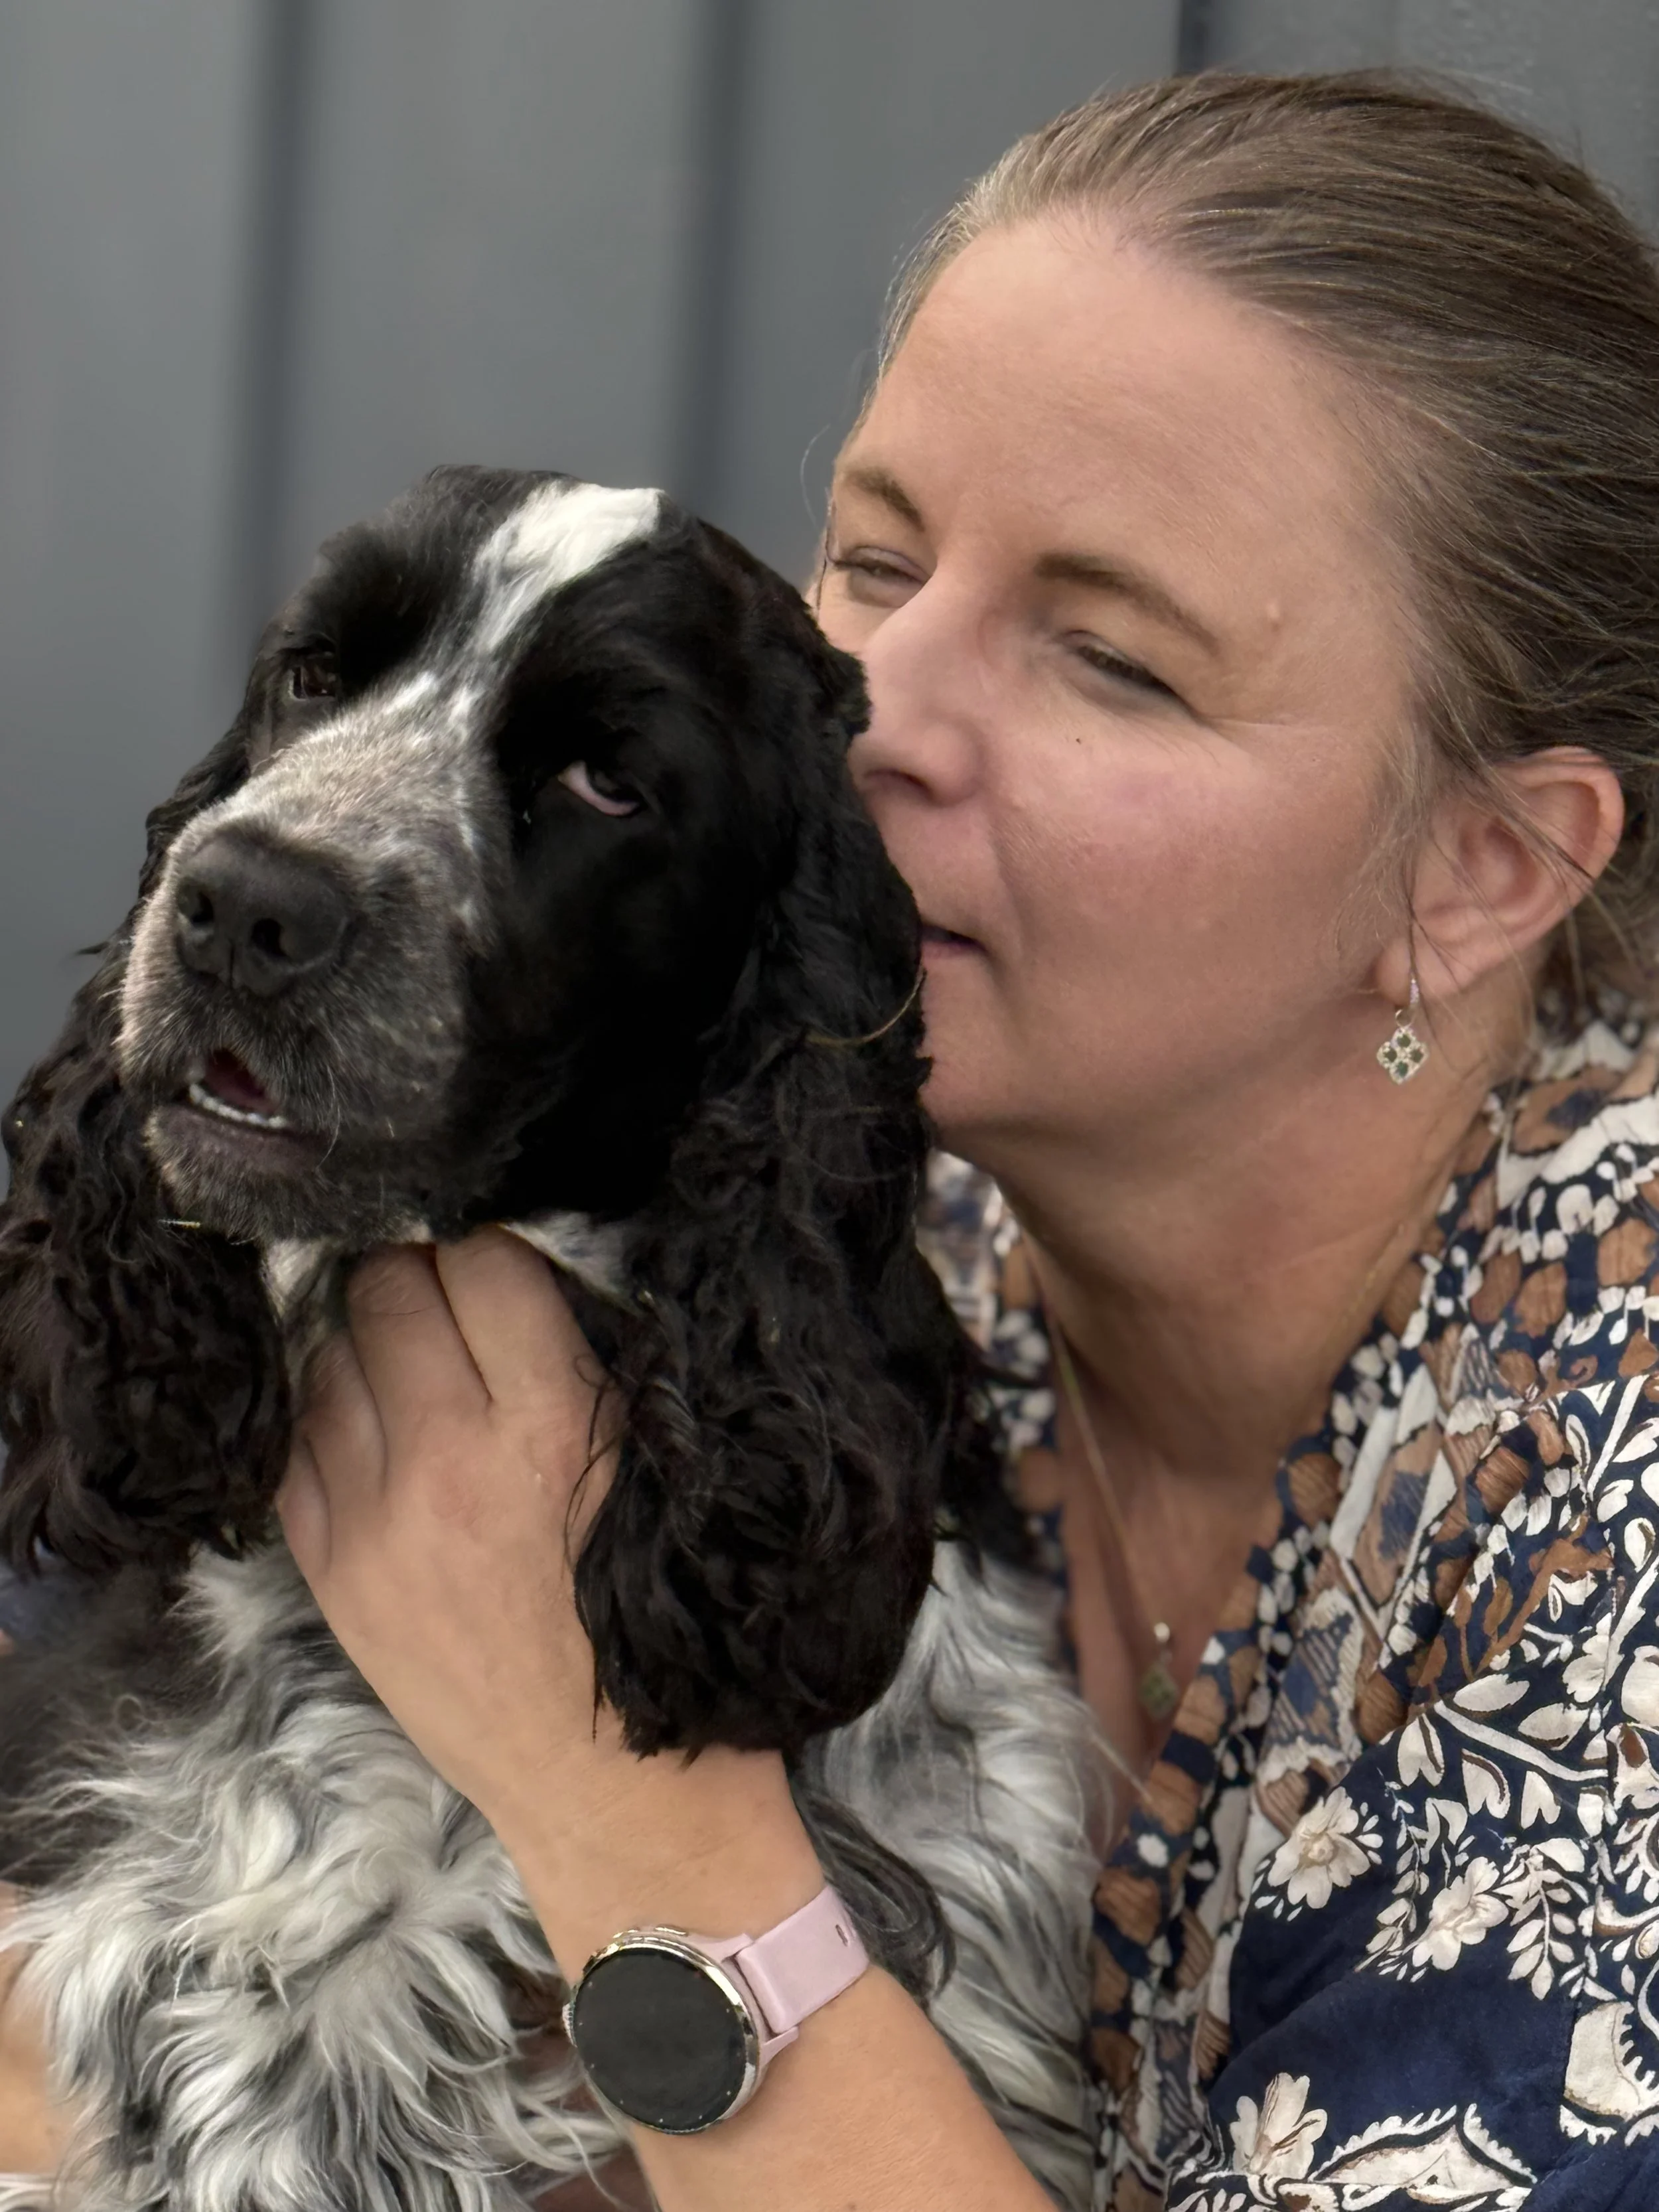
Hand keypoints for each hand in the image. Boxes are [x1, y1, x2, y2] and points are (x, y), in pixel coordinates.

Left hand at [277, 1230, 821, 1969]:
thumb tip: (543, 1261)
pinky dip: (330, 1417)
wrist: (615, 1789)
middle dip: (421, 1273)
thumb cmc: (666, 1623)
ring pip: (327, 1355)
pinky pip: (292, 1445)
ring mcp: (372, 1519)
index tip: (511, 1264)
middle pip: (387, 1288)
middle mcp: (446, 1459)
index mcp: (548, 1425)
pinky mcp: (330, 1573)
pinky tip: (376, 1428)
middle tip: (455, 1298)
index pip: (484, 1259)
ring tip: (416, 1361)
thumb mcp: (664, 1470)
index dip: (499, 1246)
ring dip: (370, 1340)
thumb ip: (599, 1364)